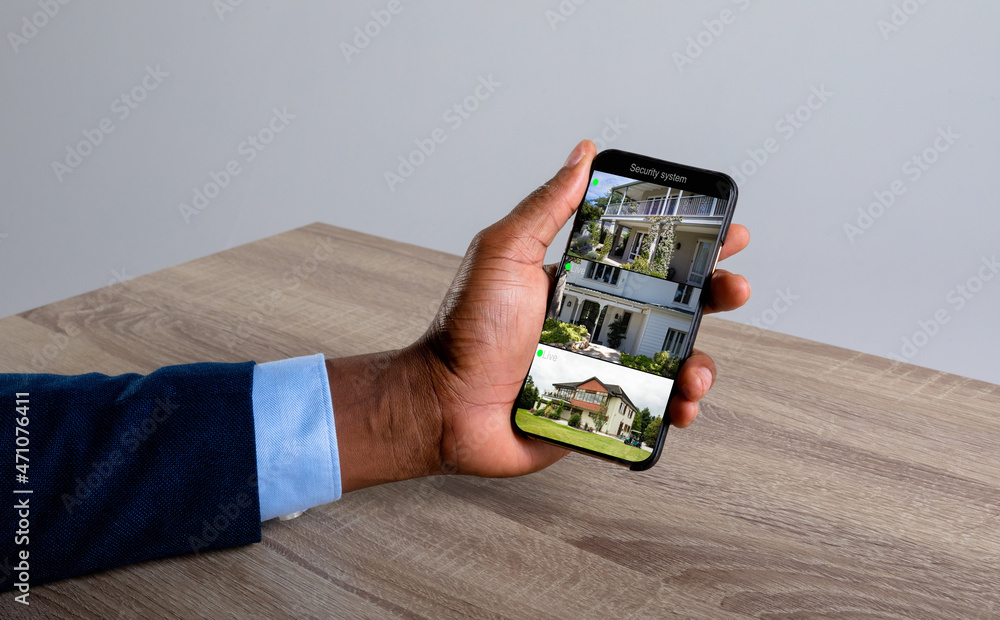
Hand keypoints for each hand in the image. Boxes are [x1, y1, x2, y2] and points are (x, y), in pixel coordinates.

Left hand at [329, 140, 750, 490]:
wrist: (445, 406)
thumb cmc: (467, 329)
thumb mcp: (506, 253)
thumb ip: (547, 207)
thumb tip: (582, 154)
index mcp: (579, 282)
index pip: (646, 257)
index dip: (689, 244)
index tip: (724, 233)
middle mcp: (596, 323)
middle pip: (673, 306)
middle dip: (713, 295)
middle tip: (732, 288)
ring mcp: (602, 368)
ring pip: (672, 360)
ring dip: (700, 361)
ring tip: (697, 369)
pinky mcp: (601, 409)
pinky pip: (652, 407)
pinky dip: (676, 408)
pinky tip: (680, 406)